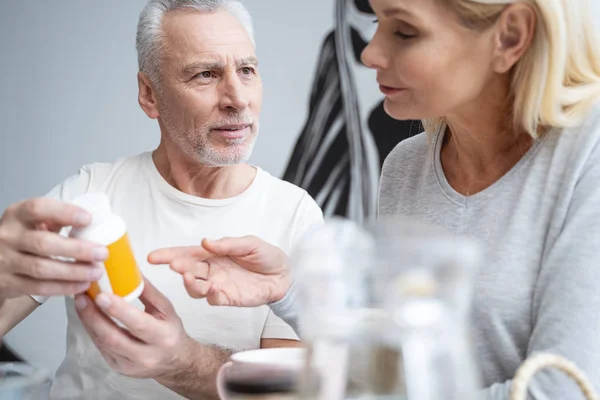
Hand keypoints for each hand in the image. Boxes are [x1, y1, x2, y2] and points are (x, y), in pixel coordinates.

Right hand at [0, 198, 108, 298]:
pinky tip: (82, 285)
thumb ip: (57, 218)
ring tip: (96, 272)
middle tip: (102, 253)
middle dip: (77, 250)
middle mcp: (7, 236)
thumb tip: (93, 220)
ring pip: (42, 268)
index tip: (88, 219)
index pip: (38, 208)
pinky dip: (63, 287)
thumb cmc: (24, 236)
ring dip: (74, 272)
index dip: (64, 212)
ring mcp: (5, 261)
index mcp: (17, 215)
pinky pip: (39, 287)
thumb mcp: (35, 221)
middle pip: (43, 243)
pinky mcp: (8, 283)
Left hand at [74, 278, 194, 378]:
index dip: (118, 310)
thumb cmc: (169, 330)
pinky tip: (86, 315)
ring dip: (89, 322)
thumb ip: (148, 291)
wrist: (174, 361)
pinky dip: (92, 329)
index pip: (138, 324)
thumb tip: (130, 270)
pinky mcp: (117, 367)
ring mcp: (130, 365)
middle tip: (82, 297)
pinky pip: (101, 347)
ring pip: (103, 344)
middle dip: (94, 316)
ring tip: (80, 302)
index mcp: (163, 337)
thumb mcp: (166, 309)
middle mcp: (147, 355)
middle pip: (114, 338)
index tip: (101, 295)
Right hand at [148, 236, 290, 306]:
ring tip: (190, 277)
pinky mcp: (229, 298)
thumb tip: (205, 241)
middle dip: (179, 267)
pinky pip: (214, 299)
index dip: (170, 255)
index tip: (153, 256)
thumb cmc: (266, 256)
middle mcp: (211, 270)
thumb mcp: (250, 244)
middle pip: (188, 270)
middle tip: (174, 264)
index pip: (187, 253)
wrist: (286, 275)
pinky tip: (213, 288)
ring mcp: (218, 285)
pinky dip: (210, 295)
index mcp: (213, 254)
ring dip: (191, 284)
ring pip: (196, 288)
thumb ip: (228, 244)